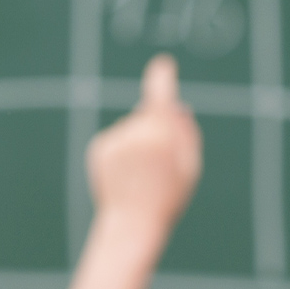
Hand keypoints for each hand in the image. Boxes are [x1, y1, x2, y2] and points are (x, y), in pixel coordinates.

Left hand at [86, 55, 199, 228]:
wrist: (131, 223)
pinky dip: (122, 151)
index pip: (160, 94)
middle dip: (157, 128)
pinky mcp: (99, 146)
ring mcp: (115, 139)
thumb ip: (187, 132)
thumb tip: (176, 107)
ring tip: (141, 174)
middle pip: (148, 115)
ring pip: (131, 128)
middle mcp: (135, 131)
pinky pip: (117, 138)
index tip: (163, 65)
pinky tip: (126, 174)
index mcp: (162, 134)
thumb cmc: (167, 197)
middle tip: (160, 163)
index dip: (162, 77)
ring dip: (138, 143)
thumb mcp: (190, 166)